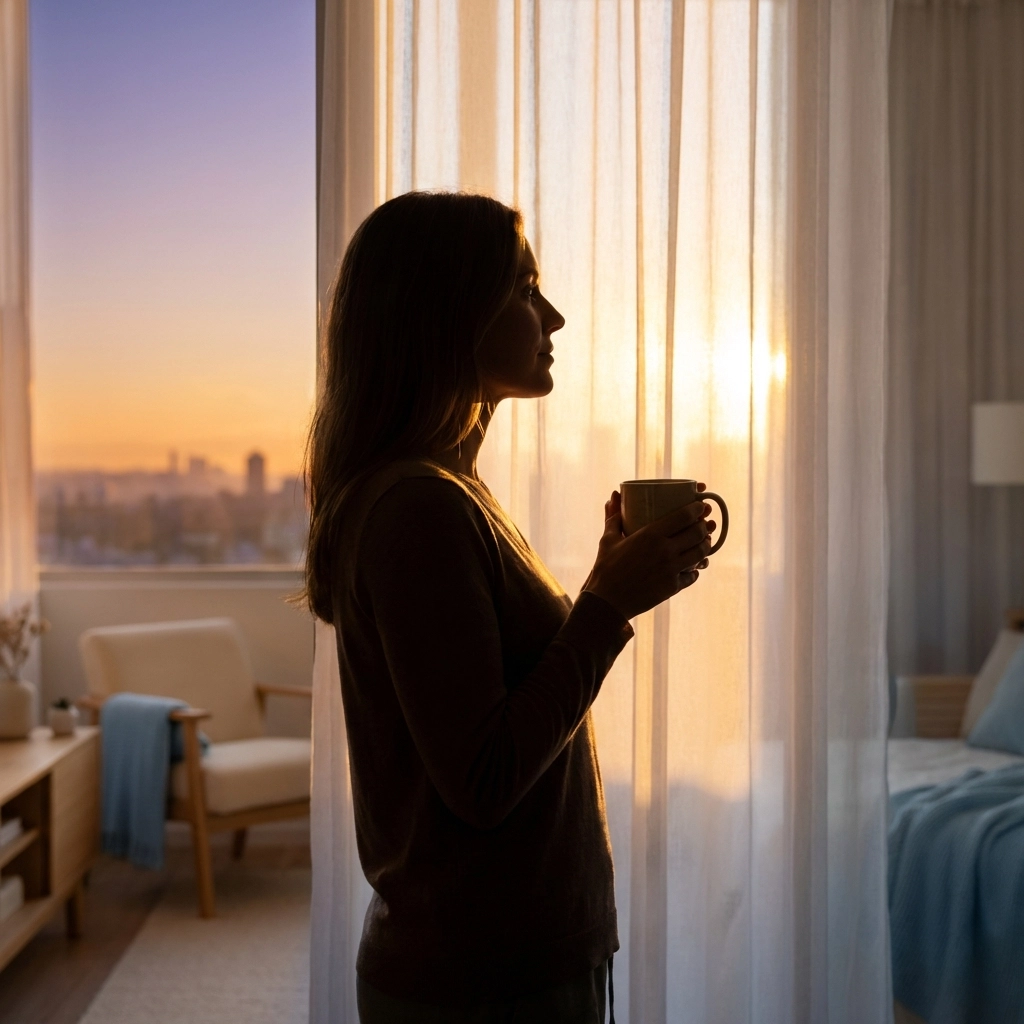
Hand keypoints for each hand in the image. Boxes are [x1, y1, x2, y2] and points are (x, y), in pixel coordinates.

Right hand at [581, 486, 712, 620]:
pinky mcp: (673, 587)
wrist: (607, 602)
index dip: (696, 509)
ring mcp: (671, 570)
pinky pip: (693, 575)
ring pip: (700, 554)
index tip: (701, 505)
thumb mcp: (608, 540)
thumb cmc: (606, 568)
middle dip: (704, 526)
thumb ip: (614, 517)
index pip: (684, 516)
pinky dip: (696, 569)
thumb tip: (613, 496)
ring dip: (705, 546)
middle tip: (703, 523)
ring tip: (703, 542)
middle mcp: (665, 551)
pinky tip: (693, 566)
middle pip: (697, 533)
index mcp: (650, 535)